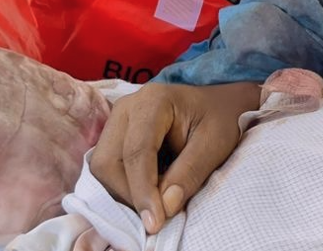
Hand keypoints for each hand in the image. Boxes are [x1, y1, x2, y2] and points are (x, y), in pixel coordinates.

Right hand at [89, 82, 260, 233]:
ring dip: (126, 192)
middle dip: (129, 194)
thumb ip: (189, 173)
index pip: (137, 152)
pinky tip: (150, 188)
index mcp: (153, 101)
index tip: (155, 222)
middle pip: (108, 161)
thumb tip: (164, 207)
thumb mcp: (215, 144)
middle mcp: (126, 107)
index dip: (143, 190)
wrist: (217, 103)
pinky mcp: (114, 135)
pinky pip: (107, 168)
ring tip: (159, 196)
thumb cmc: (219, 119)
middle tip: (159, 211)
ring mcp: (116, 120)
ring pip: (103, 168)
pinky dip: (125, 186)